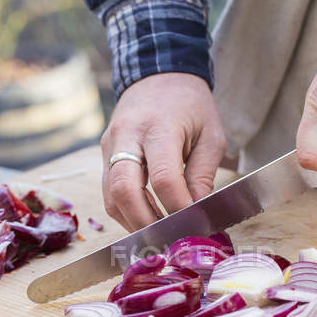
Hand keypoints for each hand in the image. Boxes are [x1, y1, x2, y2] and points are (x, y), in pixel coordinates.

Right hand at [101, 73, 226, 231]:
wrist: (159, 75)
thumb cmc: (191, 106)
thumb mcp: (211, 136)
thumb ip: (203, 175)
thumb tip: (198, 213)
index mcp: (159, 127)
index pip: (163, 178)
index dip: (178, 208)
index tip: (195, 224)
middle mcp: (127, 136)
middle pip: (124, 190)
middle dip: (145, 222)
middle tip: (168, 241)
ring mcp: (110, 145)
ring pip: (110, 196)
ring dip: (133, 222)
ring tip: (158, 236)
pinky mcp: (104, 154)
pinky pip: (109, 191)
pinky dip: (126, 211)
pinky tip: (146, 220)